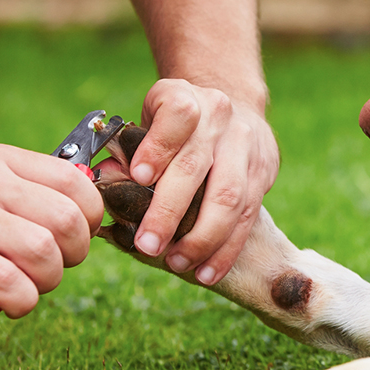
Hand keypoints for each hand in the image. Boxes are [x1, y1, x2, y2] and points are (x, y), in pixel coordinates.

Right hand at [0, 144, 102, 317]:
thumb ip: (23, 190)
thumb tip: (82, 215)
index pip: (75, 180)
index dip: (90, 215)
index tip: (77, 235)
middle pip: (68, 218)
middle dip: (75, 252)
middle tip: (54, 265)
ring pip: (45, 251)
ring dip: (48, 280)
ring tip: (28, 285)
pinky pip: (11, 283)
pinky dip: (22, 301)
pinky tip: (8, 303)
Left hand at [125, 78, 278, 284]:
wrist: (233, 105)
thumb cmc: (177, 123)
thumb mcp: (150, 119)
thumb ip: (130, 149)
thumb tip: (106, 180)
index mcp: (186, 98)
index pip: (178, 116)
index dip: (158, 147)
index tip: (138, 176)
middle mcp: (220, 119)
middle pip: (198, 166)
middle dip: (171, 211)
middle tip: (147, 244)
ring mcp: (247, 146)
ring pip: (230, 197)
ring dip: (202, 238)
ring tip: (178, 262)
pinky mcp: (264, 173)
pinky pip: (248, 218)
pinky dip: (226, 249)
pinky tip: (206, 271)